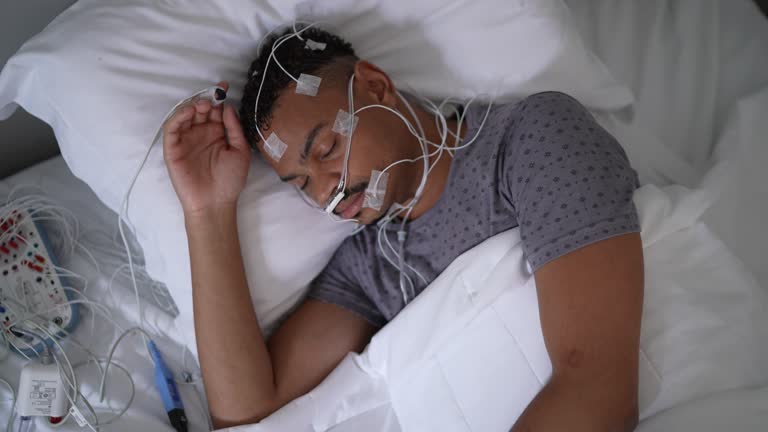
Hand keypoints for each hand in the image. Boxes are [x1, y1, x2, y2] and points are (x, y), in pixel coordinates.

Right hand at [163, 82, 250, 215]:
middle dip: (206, 99)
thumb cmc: (230, 180)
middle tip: (213, 95)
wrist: (215, 203)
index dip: (218, 98)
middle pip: (200, 110)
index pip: (215, 111)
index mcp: (217, 134)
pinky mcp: (173, 148)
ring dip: (192, 106)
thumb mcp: (240, 151)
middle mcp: (201, 134)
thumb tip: (227, 107)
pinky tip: (189, 112)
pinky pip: (172, 128)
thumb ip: (233, 128)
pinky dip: (178, 117)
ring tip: (203, 105)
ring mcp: (186, 140)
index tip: (224, 86)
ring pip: (185, 116)